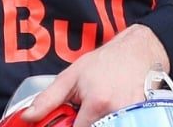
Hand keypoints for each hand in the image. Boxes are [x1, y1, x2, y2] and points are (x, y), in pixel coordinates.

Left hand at [22, 25, 168, 126]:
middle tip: (83, 112)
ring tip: (97, 109)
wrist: (137, 53)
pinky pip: (123, 126)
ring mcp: (133, 118)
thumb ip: (48, 99)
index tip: (67, 121)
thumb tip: (28, 116)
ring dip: (99, 122)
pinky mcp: (144, 118)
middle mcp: (116, 113)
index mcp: (97, 104)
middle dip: (86, 123)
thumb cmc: (103, 63)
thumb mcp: (70, 76)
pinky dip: (114, 122)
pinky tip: (111, 111)